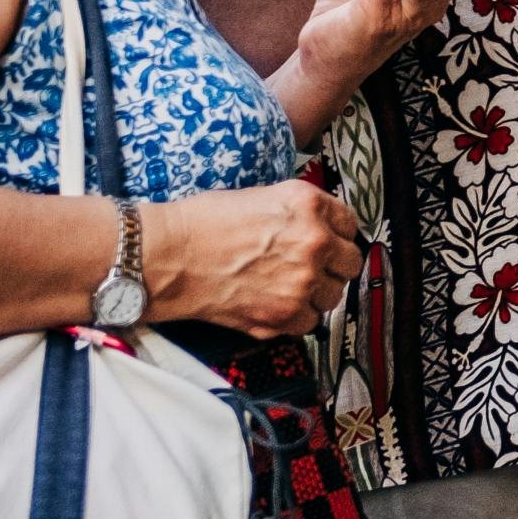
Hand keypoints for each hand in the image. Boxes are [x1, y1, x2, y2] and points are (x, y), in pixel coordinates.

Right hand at [147, 177, 364, 335]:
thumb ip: (298, 212)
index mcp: (308, 205)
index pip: (350, 224)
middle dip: (333, 265)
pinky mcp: (285, 314)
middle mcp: (314, 242)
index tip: (329, 241)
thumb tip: (318, 226)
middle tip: (312, 267)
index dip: (338, 234)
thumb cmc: (200, 224)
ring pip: (334, 295)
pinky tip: (273, 303)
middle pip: (350, 262)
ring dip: (316, 293)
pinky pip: (310, 322)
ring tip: (287, 286)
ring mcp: (303, 281)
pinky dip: (295, 317)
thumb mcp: (261, 197)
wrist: (167, 256)